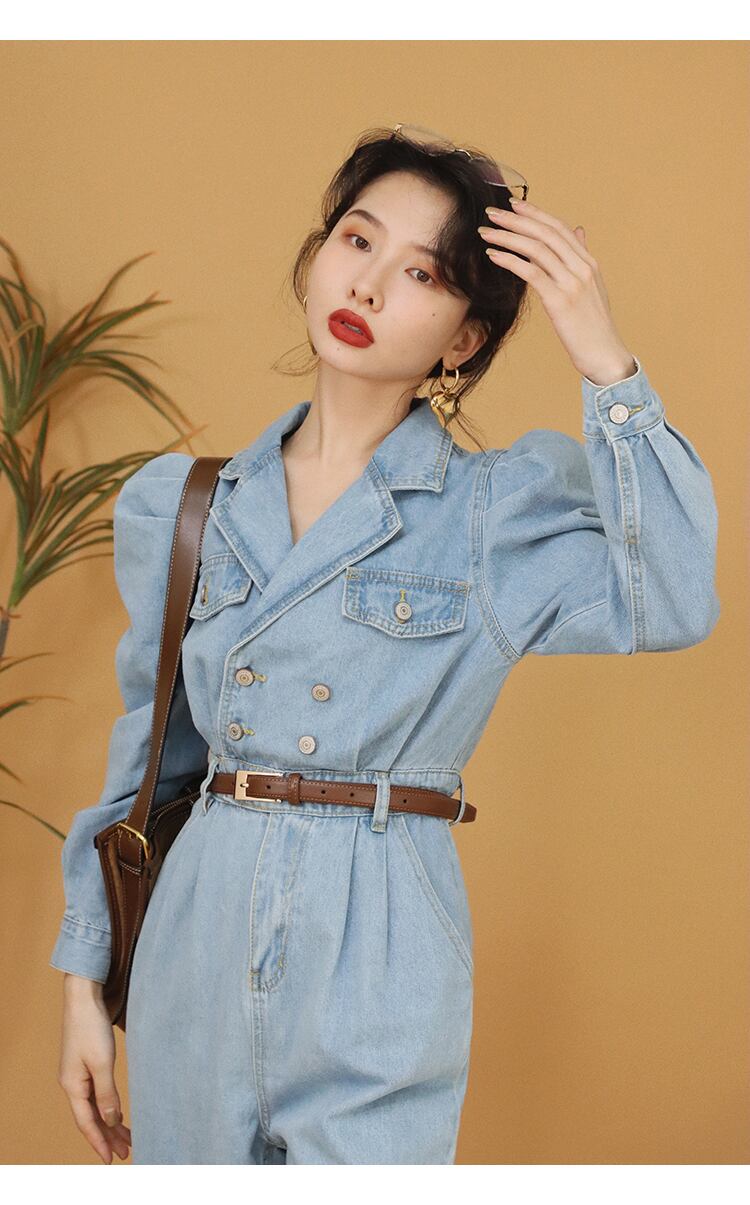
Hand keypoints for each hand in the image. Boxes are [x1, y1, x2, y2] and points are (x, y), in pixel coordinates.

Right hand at [57, 974, 131, 1163]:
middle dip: (108, 1136)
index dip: (99, 1142)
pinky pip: (96, 1093)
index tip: (111, 1159)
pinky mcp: (86, 1063)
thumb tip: (111, 1120)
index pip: (86, 1123)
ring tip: (127, 1137)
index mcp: (73, 1086)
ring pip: (95, 1106)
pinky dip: (107, 1105)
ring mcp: (78, 1074)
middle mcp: (73, 1083)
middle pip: (91, 1117)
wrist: (84, 997)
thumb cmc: (91, 1027)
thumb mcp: (102, 1063)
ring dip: (110, 1122)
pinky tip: (117, 1112)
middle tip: (126, 1151)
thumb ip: (107, 1094)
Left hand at [477, 197, 635, 384]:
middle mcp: (582, 268)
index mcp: (589, 263)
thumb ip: (581, 257)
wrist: (604, 355)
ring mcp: (572, 284)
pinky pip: (531, 273)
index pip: (559, 229)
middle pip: (546, 233)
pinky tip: (493, 256)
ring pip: (536, 249)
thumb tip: (578, 230)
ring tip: (486, 233)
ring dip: (507, 237)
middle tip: (491, 213)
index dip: (535, 213)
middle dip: (516, 220)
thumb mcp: (592, 287)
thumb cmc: (593, 326)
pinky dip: (510, 261)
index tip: (514, 205)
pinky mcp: (559, 301)